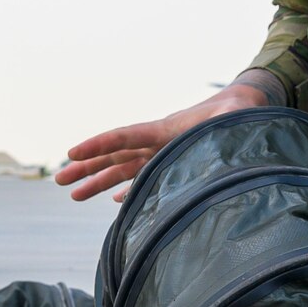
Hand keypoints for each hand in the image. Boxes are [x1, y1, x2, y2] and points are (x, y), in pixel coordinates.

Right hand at [55, 82, 268, 201]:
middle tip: (59, 180)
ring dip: (99, 181)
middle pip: (115, 156)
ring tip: (74, 194)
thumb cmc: (241, 110)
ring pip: (124, 169)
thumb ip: (225, 121)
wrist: (248, 105)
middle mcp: (159, 141)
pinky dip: (128, 190)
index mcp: (167, 129)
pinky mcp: (175, 163)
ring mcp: (164, 153)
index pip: (126, 137)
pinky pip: (145, 179)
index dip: (100, 145)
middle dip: (86, 167)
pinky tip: (113, 201)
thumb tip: (221, 130)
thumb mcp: (233, 115)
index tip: (73, 153)